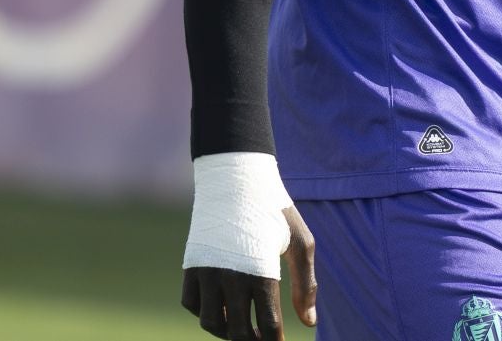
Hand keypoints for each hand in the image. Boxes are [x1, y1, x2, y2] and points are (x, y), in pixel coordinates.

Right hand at [180, 205, 316, 339]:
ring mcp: (207, 272)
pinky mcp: (191, 265)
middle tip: (264, 339)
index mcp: (261, 272)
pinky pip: (192, 304)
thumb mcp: (299, 241)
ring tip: (245, 328)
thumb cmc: (274, 208)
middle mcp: (230, 276)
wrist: (235, 177)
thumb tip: (310, 323)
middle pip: (239, 333)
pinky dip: (206, 312)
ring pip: (211, 323)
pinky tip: (224, 308)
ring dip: (228, 332)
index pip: (269, 326)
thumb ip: (306, 283)